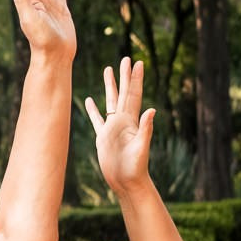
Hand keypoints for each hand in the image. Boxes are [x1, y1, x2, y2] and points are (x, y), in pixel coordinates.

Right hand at [83, 56, 154, 195]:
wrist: (126, 182)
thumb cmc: (135, 168)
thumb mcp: (141, 148)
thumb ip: (146, 129)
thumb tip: (152, 110)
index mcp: (131, 121)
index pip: (134, 94)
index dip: (136, 79)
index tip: (138, 63)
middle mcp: (123, 121)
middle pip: (123, 93)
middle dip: (124, 76)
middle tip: (125, 59)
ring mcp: (112, 128)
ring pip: (110, 101)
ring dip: (110, 86)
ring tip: (108, 70)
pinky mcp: (102, 137)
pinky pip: (96, 119)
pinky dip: (93, 109)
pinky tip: (89, 100)